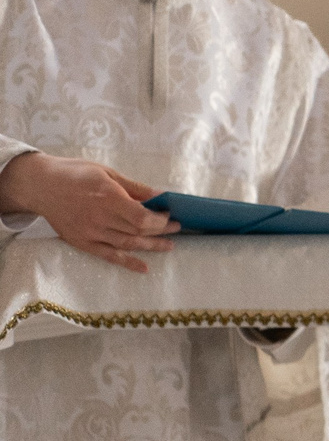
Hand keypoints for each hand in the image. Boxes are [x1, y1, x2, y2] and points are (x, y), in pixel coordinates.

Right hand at [0, 152, 175, 273]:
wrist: (40, 186)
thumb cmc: (74, 174)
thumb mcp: (107, 173)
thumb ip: (134, 187)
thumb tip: (159, 195)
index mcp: (108, 198)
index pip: (142, 217)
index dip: (160, 220)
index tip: (169, 215)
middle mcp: (100, 218)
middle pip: (138, 231)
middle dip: (161, 231)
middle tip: (176, 228)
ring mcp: (90, 232)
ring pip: (127, 244)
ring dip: (151, 246)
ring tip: (168, 245)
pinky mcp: (81, 242)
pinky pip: (108, 255)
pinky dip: (127, 262)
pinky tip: (144, 267)